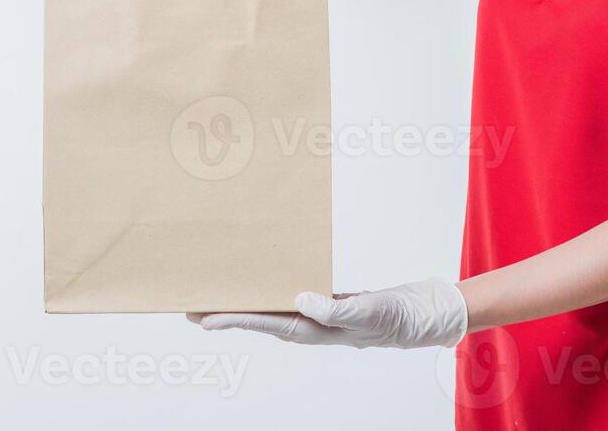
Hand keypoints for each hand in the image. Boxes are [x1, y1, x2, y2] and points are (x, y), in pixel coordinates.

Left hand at [188, 278, 468, 349]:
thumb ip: (333, 310)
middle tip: (192, 306)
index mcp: (312, 329)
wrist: (416, 314)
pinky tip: (260, 278)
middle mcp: (307, 322)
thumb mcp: (364, 312)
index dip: (232, 319)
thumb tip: (300, 301)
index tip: (203, 317)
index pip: (264, 322)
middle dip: (226, 312)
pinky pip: (288, 293)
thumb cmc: (391, 317)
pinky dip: (271, 286)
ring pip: (270, 305)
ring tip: (217, 292)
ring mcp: (314, 311)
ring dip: (245, 299)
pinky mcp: (323, 299)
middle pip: (258, 316)